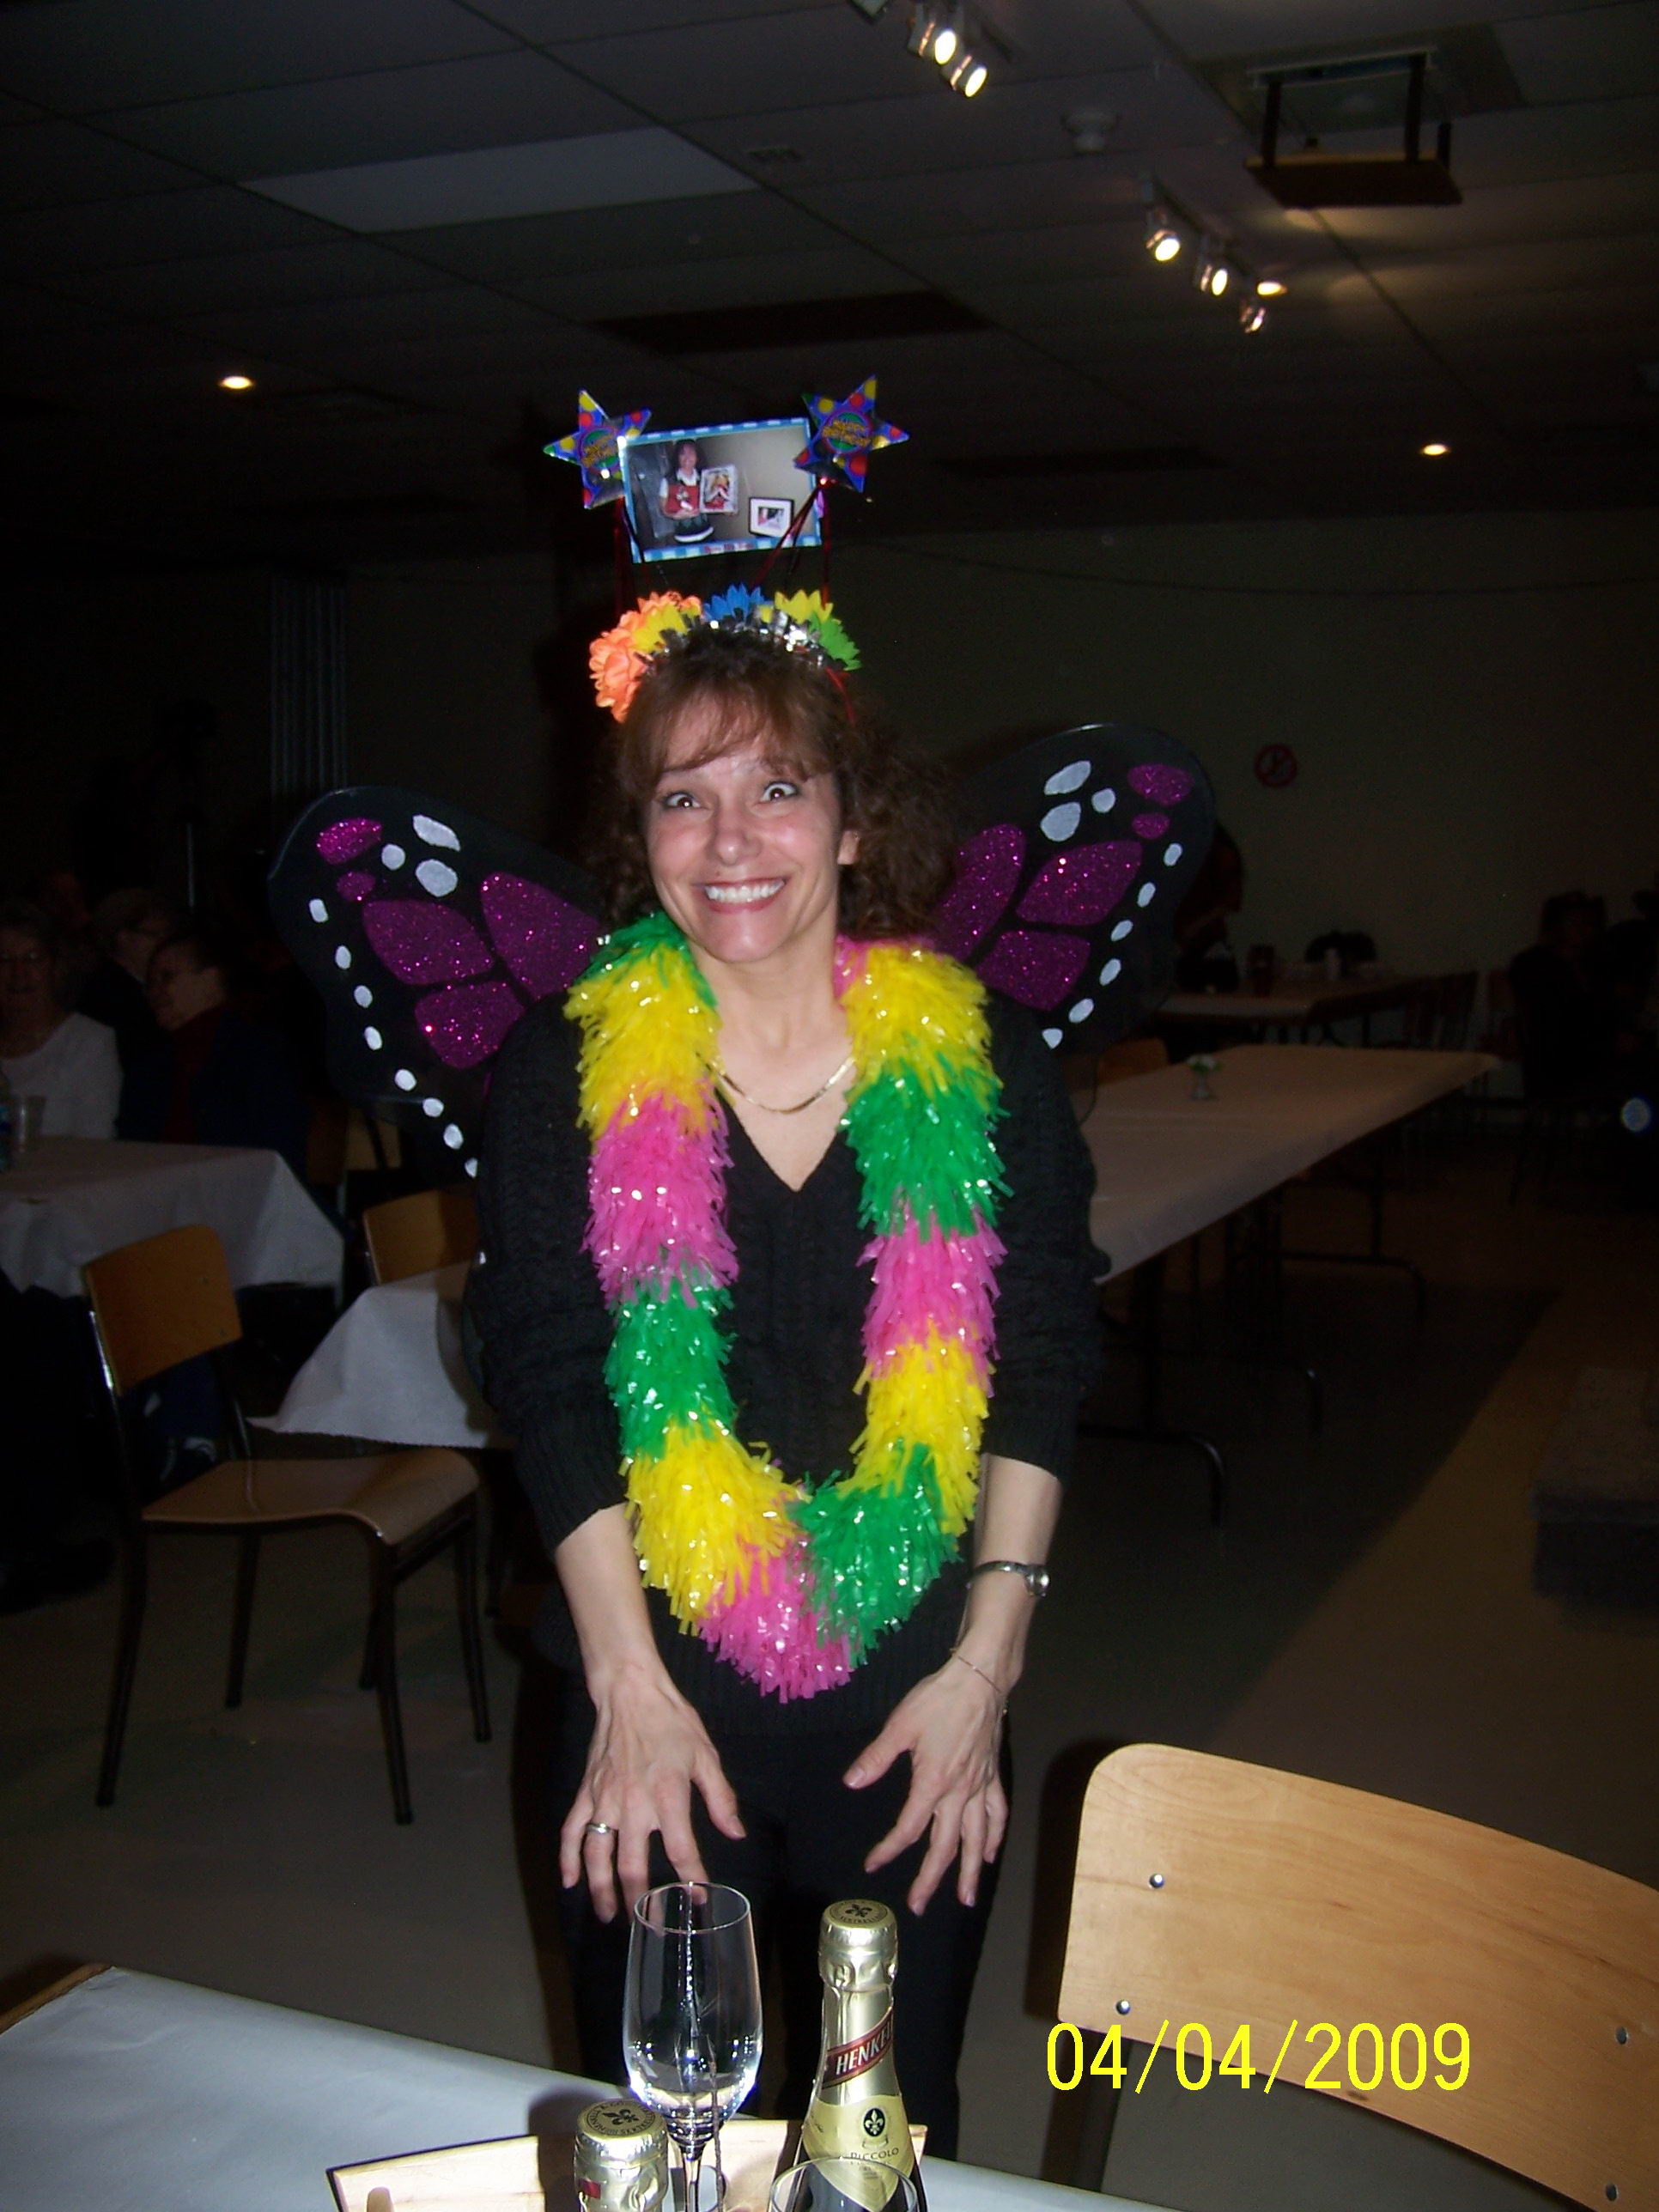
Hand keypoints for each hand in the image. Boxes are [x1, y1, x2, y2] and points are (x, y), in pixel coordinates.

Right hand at [560, 1663, 744, 1922]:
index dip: (692, 1880)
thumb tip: (735, 1833)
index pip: (682, 1851)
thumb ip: (720, 1797)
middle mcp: (633, 1805)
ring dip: (602, 1890)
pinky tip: (570, 1882)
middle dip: (643, 1901)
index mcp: (668, 1796)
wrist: (630, 1693)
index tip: (699, 1900)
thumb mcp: (706, 1755)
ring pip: (599, 1857)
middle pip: (634, 1866)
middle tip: (650, 1926)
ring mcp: (604, 1801)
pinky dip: (568, 1859)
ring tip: (609, 1916)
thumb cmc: (672, 1722)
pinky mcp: (586, 1793)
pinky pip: (571, 1832)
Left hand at [844, 1657, 1006, 1914]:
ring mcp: (980, 1787)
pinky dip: (995, 1837)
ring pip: (977, 1839)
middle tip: (919, 1905)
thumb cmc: (937, 1700)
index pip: (909, 1827)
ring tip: (967, 1898)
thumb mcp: (900, 1725)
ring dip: (970, 1871)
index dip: (889, 1849)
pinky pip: (997, 1814)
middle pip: (946, 1846)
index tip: (872, 1863)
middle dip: (931, 1880)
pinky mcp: (993, 1776)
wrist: (979, 1680)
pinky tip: (991, 1852)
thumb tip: (851, 1783)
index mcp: (933, 1782)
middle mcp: (959, 1793)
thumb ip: (876, 1758)